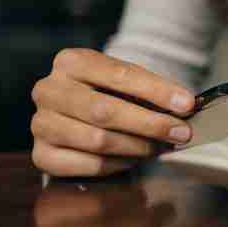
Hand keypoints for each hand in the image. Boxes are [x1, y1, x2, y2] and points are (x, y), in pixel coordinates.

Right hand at [31, 49, 196, 176]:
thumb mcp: (126, 82)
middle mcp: (49, 90)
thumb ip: (151, 91)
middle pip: (104, 111)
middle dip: (150, 124)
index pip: (119, 75)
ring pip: (97, 140)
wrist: (74, 112)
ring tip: (160, 147)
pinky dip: (118, 164)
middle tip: (181, 132)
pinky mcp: (42, 154)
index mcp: (71, 62)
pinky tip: (134, 158)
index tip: (186, 104)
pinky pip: (89, 164)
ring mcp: (40, 123)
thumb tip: (185, 106)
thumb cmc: (107, 94)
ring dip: (138, 146)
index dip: (156, 91)